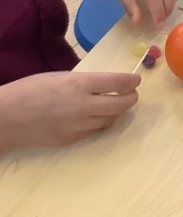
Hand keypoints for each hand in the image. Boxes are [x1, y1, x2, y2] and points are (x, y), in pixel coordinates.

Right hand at [0, 71, 139, 150]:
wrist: (5, 118)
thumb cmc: (29, 90)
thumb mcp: (60, 77)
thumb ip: (85, 82)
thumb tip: (107, 84)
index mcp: (79, 84)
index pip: (118, 82)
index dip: (131, 81)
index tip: (136, 80)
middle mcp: (83, 106)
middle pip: (121, 104)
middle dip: (131, 98)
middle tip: (132, 94)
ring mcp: (78, 126)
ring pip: (110, 119)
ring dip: (116, 111)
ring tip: (114, 104)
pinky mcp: (72, 140)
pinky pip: (93, 130)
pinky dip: (99, 122)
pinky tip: (94, 116)